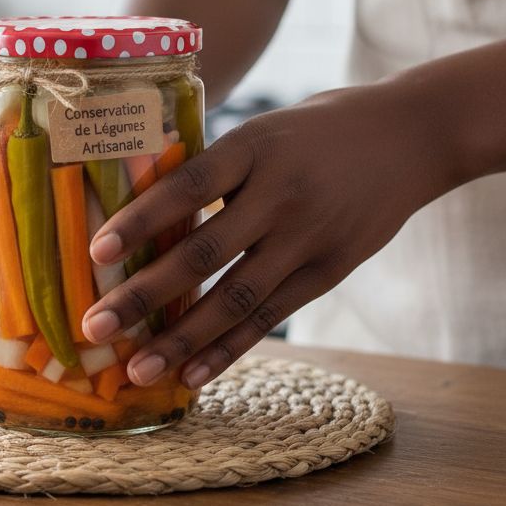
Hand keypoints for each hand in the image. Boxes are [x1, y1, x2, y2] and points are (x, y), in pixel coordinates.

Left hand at [81, 82, 450, 387]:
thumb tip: (134, 204)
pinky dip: (229, 349)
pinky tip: (191, 375)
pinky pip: (270, 316)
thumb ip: (211, 168)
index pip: (189, 186)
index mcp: (253, 147)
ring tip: (137, 369)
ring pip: (236, 298)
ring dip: (182, 339)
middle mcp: (281, 194)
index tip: (96, 253)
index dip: (141, 220)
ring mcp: (309, 237)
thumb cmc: (312, 131)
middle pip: (204, 253)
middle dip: (144, 295)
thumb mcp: (261, 131)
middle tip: (96, 325)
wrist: (410, 136)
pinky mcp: (330, 270)